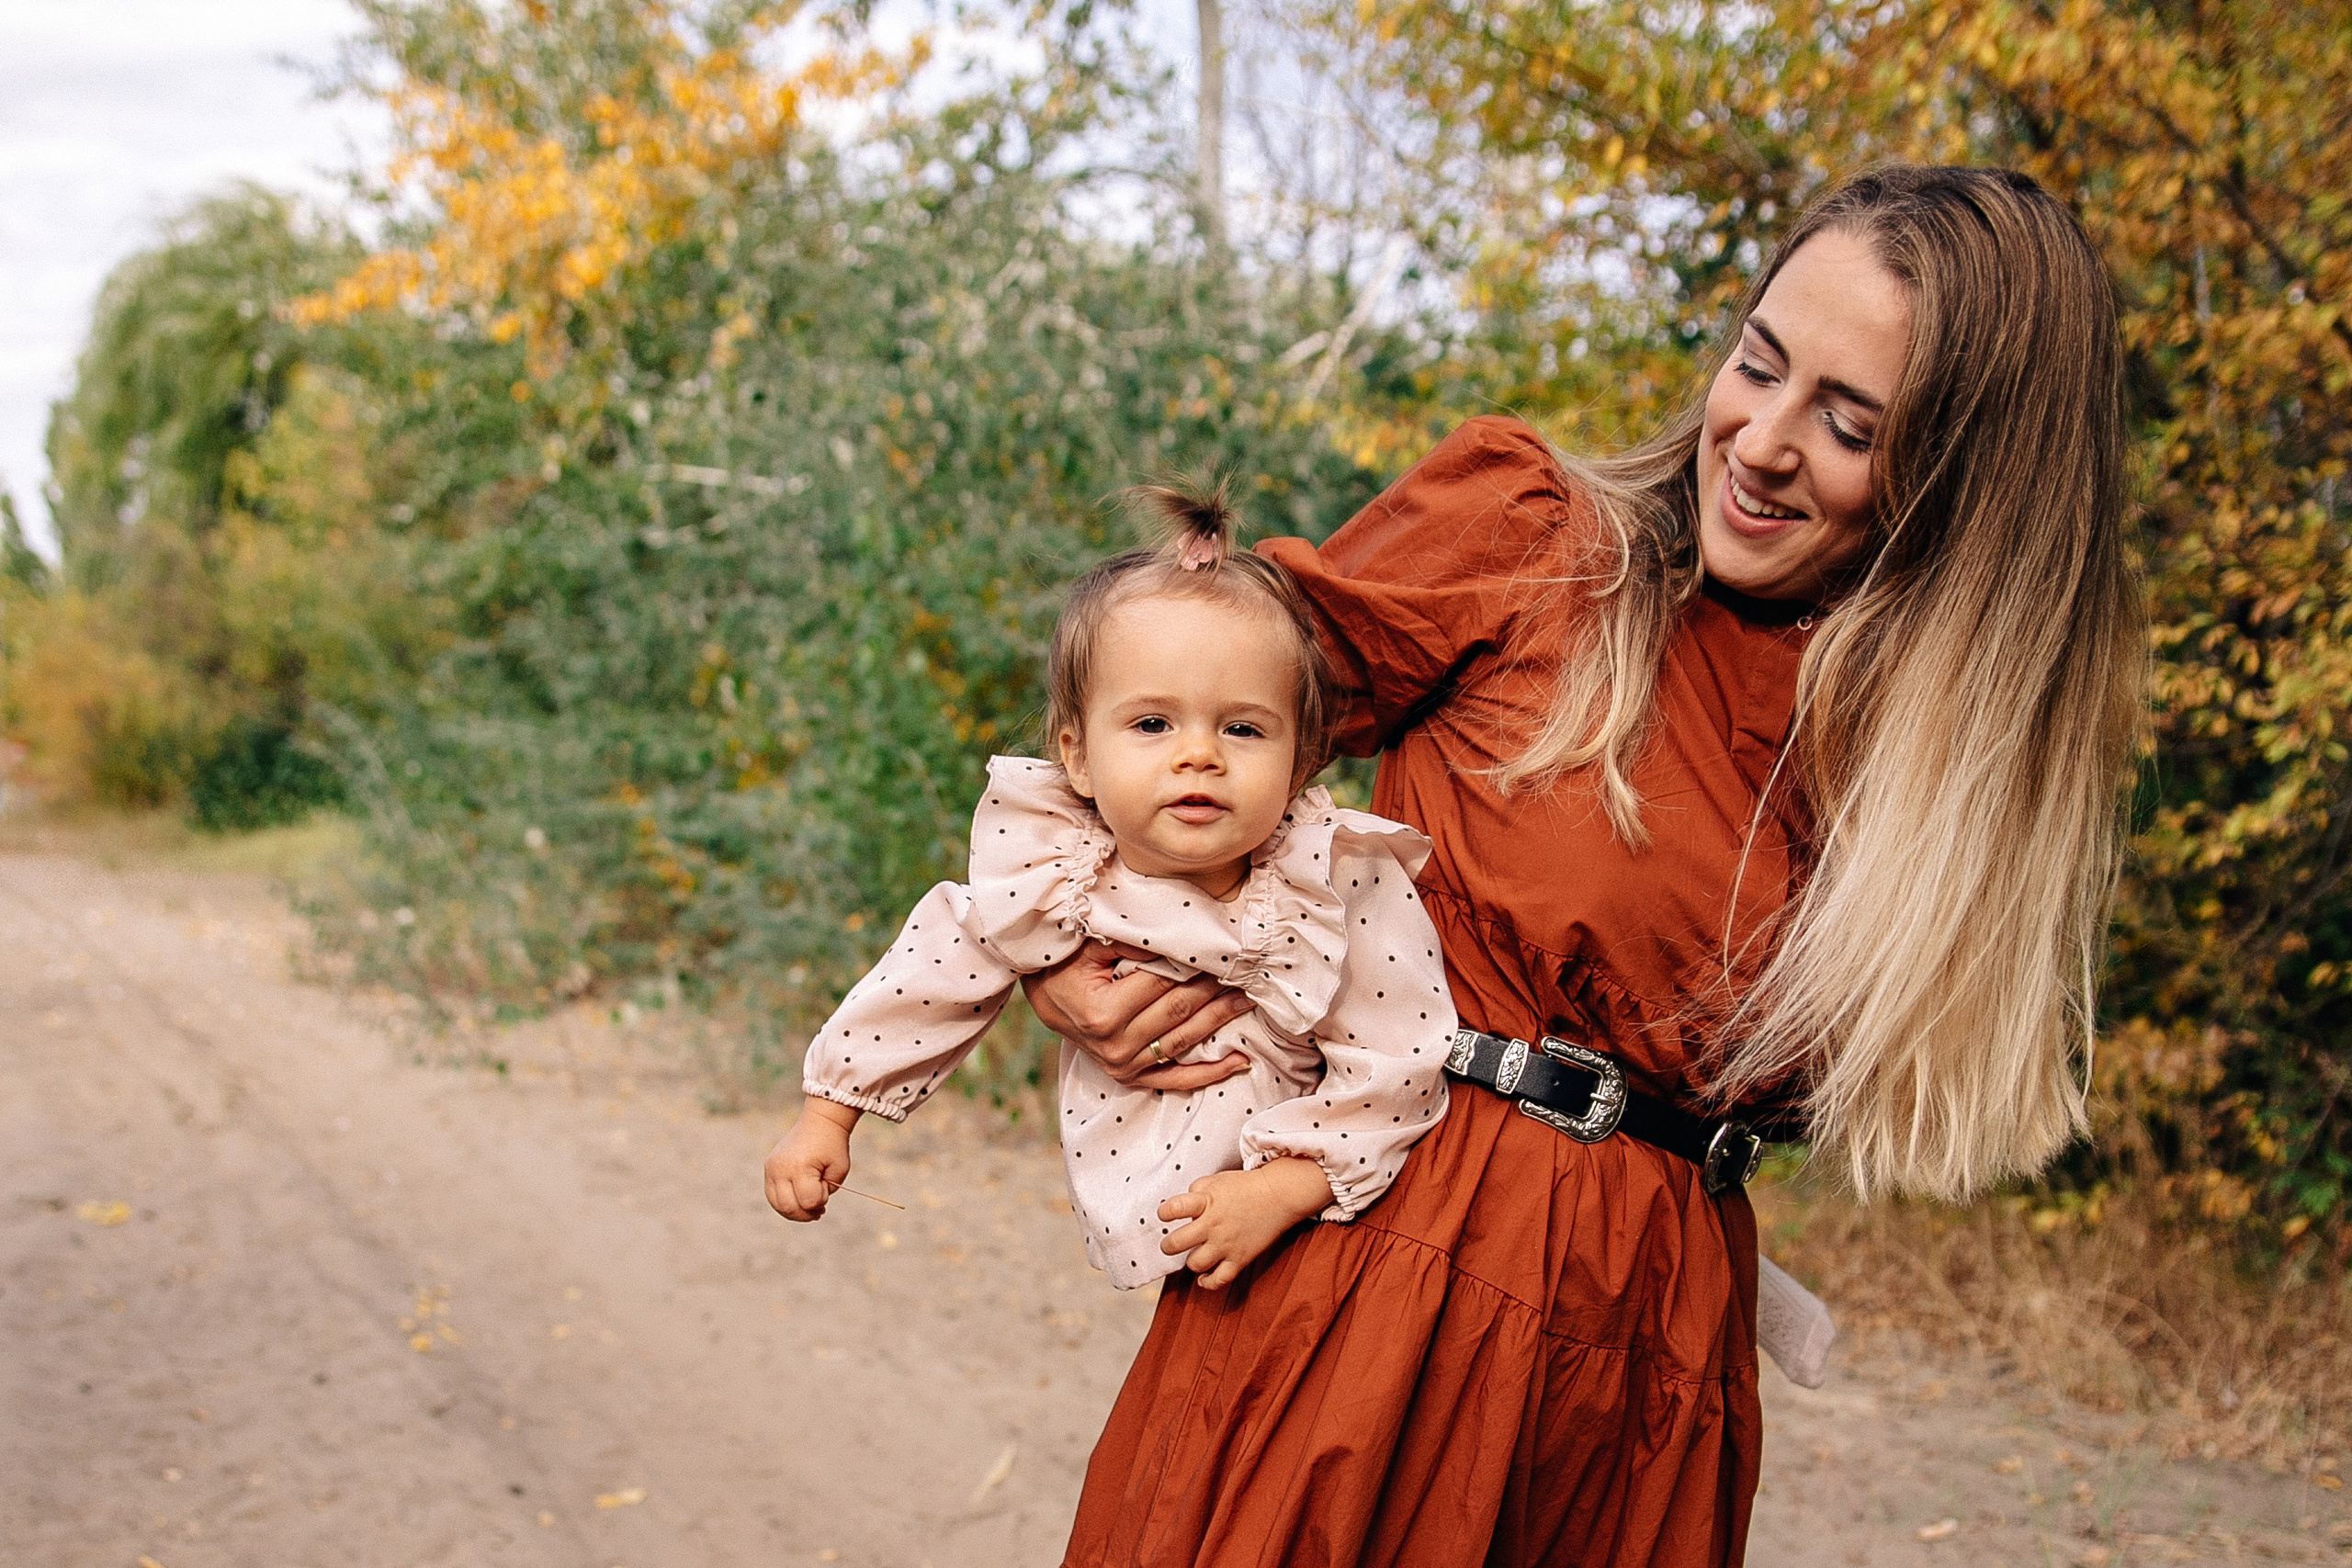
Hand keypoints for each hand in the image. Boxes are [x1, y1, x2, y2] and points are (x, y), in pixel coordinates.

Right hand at [764, 1097, 859, 1220]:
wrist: (819, 1123)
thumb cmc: (832, 1147)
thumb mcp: (839, 1171)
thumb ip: (824, 1192)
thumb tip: (809, 1207)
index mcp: (800, 1166)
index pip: (808, 1201)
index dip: (821, 1202)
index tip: (827, 1189)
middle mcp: (780, 1168)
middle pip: (789, 1207)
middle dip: (807, 1213)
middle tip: (820, 1210)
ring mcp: (771, 1169)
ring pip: (778, 1206)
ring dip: (796, 1212)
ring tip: (810, 1206)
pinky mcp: (768, 1169)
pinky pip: (773, 1196)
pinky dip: (786, 1203)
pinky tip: (800, 1201)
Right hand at [1023, 941, 1254, 1091]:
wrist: (1044, 998)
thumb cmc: (1066, 966)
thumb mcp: (1089, 946)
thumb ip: (1129, 943)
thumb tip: (1173, 940)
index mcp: (1103, 1013)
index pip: (1162, 984)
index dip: (1193, 966)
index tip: (1220, 952)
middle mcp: (1114, 1045)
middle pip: (1178, 1011)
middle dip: (1214, 990)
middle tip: (1244, 971)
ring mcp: (1123, 1065)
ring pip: (1184, 1040)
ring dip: (1219, 1021)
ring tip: (1246, 1000)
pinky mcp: (1130, 1076)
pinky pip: (1176, 1078)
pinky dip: (1210, 1073)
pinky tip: (1239, 1061)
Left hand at [1156, 1158, 1334, 1289]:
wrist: (1278, 1195)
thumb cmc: (1246, 1186)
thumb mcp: (1216, 1179)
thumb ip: (1196, 1190)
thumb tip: (1183, 1206)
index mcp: (1206, 1202)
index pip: (1172, 1209)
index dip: (1164, 1213)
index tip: (1165, 1215)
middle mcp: (1213, 1225)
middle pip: (1177, 1243)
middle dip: (1168, 1245)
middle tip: (1170, 1244)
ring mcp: (1226, 1244)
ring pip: (1195, 1264)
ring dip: (1189, 1262)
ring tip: (1192, 1255)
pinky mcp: (1240, 1258)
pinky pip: (1219, 1279)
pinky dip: (1208, 1283)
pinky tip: (1203, 1279)